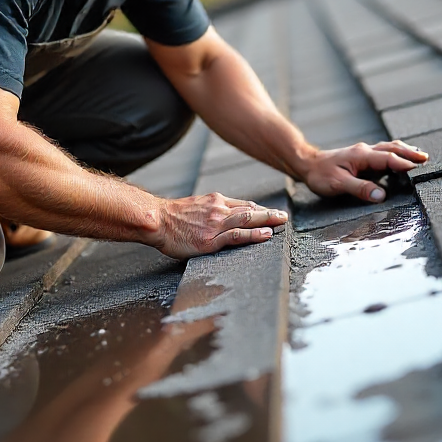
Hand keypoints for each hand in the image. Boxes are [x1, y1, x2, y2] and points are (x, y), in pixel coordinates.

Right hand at [154, 193, 287, 258]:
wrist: (156, 220)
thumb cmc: (172, 216)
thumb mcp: (196, 205)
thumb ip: (212, 209)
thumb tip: (226, 214)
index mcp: (216, 201)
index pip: (245, 204)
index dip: (261, 209)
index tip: (272, 214)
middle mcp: (218, 210)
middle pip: (251, 210)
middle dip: (270, 213)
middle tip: (284, 217)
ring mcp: (215, 225)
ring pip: (247, 220)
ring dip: (267, 221)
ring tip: (281, 224)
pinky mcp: (209, 240)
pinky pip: (236, 236)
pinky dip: (253, 235)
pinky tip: (265, 235)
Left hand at [301, 141, 427, 202]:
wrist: (308, 164)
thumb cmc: (321, 175)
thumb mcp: (338, 184)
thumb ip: (360, 189)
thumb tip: (381, 195)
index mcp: (361, 156)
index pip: (387, 158)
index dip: (403, 162)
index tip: (418, 166)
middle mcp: (365, 151)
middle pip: (392, 148)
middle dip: (409, 153)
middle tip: (425, 158)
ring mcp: (364, 153)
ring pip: (388, 148)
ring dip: (404, 151)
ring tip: (419, 155)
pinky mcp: (363, 157)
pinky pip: (383, 152)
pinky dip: (396, 154)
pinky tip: (401, 158)